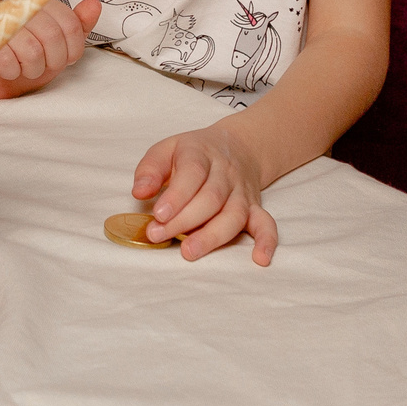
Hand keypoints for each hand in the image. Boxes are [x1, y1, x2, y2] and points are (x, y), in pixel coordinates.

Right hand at [0, 0, 98, 99]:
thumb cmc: (28, 56)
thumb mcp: (59, 44)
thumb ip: (78, 24)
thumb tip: (94, 4)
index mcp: (43, 6)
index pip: (70, 23)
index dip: (73, 48)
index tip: (67, 58)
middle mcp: (23, 9)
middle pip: (52, 36)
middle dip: (53, 61)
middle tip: (45, 66)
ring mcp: (1, 23)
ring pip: (31, 51)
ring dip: (32, 69)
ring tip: (25, 67)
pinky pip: (7, 61)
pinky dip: (12, 72)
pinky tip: (8, 69)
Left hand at [133, 122, 277, 263]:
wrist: (237, 146)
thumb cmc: (193, 153)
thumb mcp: (167, 149)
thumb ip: (150, 169)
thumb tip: (139, 193)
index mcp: (201, 153)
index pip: (192, 172)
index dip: (176, 196)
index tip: (158, 215)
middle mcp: (225, 173)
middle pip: (211, 198)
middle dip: (184, 220)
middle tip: (158, 235)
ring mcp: (242, 192)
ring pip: (234, 214)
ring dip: (212, 235)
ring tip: (189, 252)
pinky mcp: (255, 208)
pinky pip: (266, 223)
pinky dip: (267, 241)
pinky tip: (260, 258)